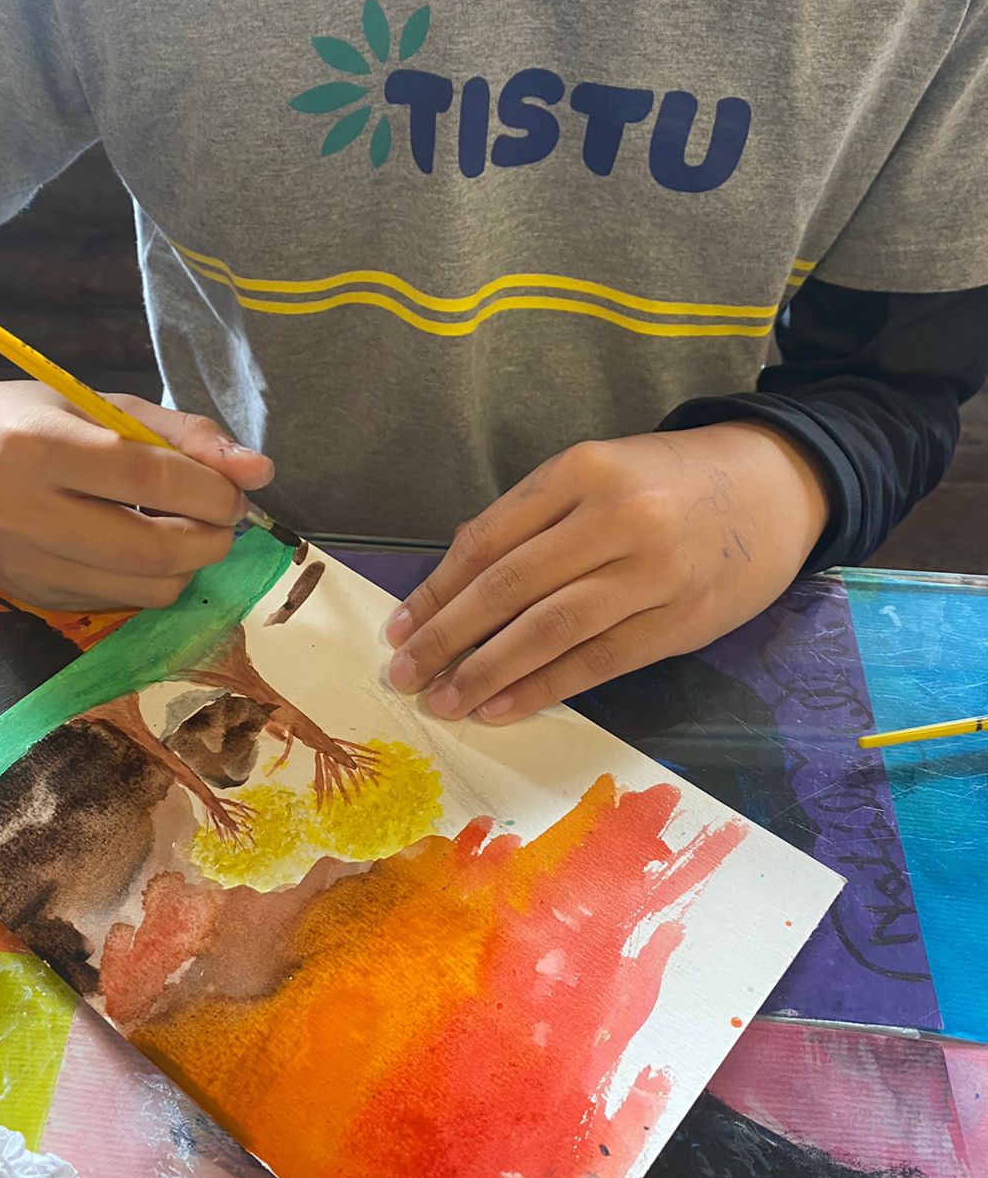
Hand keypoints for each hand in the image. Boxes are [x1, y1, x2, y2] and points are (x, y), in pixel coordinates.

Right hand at [0, 365, 273, 608]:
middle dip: (211, 538)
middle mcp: (19, 512)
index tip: (234, 489)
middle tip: (221, 517)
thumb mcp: (100, 404)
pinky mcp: (29, 597)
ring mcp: (21, 565)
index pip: (148, 480)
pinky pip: (120, 602)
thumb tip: (260, 472)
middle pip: (152, 550)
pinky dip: (148, 579)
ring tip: (180, 528)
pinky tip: (136, 546)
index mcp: (36, 447)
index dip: (211, 491)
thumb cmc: (26, 420)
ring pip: (144, 588)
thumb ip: (183, 435)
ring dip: (187, 564)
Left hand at [385, 422, 829, 723]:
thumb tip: (455, 577)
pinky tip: (503, 708)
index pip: (489, 540)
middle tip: (403, 673)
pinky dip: (543, 688)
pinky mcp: (681, 622)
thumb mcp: (600, 470)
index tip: (399, 627)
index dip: (437, 591)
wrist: (777, 484)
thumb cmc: (671, 479)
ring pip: (548, 630)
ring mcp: (653, 573)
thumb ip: (533, 516)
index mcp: (583, 470)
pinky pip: (597, 663)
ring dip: (486, 672)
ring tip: (443, 700)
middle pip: (510, 587)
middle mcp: (616, 518)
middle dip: (447, 637)